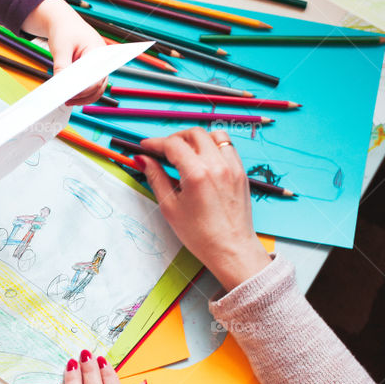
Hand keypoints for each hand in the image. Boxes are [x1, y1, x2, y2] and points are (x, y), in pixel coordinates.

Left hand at [22, 0, 109, 104]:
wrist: (64, 22)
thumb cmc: (65, 31)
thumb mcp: (61, 48)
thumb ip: (61, 66)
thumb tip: (60, 87)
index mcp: (99, 51)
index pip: (96, 75)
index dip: (84, 88)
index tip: (70, 95)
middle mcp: (102, 60)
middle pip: (99, 85)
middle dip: (84, 95)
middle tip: (67, 100)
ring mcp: (98, 66)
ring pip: (96, 89)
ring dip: (84, 97)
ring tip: (67, 101)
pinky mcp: (92, 71)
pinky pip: (90, 86)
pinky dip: (81, 93)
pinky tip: (69, 96)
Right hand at [136, 129, 271, 291]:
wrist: (231, 249)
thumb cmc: (201, 235)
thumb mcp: (170, 207)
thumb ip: (156, 178)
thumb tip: (143, 160)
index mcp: (197, 174)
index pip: (173, 144)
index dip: (155, 143)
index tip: (146, 147)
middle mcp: (217, 165)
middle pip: (194, 134)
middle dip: (175, 137)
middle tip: (163, 150)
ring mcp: (232, 167)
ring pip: (214, 135)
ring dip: (197, 139)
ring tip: (186, 152)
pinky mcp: (241, 172)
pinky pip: (228, 147)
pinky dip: (214, 147)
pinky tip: (204, 160)